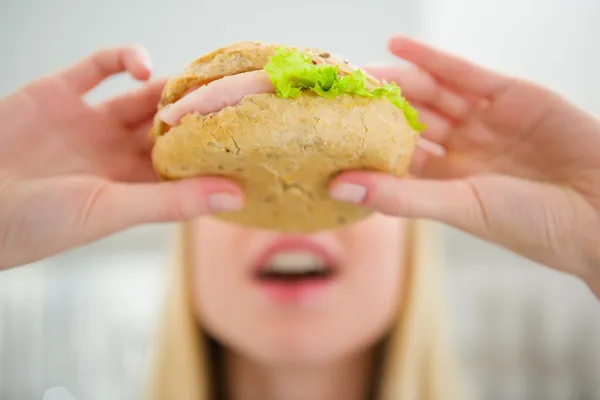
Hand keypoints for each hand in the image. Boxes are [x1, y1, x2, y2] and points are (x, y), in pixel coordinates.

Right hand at [0, 46, 242, 269]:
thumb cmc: (39, 223)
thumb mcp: (112, 211)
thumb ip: (171, 202)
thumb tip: (235, 197)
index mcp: (131, 184)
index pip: (183, 164)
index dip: (212, 151)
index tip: (247, 136)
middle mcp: (115, 153)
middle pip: (166, 127)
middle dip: (194, 113)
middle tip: (228, 97)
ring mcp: (88, 122)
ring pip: (140, 96)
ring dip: (168, 87)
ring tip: (195, 80)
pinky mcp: (59, 93)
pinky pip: (98, 67)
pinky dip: (124, 59)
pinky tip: (144, 65)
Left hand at [330, 35, 599, 296]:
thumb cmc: (530, 223)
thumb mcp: (459, 208)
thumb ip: (399, 196)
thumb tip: (337, 188)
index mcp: (445, 180)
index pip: (396, 154)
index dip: (364, 140)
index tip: (329, 127)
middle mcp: (460, 149)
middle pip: (410, 119)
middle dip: (377, 104)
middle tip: (338, 89)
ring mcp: (483, 121)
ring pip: (432, 93)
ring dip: (398, 79)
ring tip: (362, 69)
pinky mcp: (508, 95)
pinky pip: (463, 73)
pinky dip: (431, 58)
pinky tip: (398, 46)